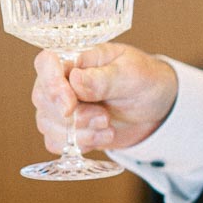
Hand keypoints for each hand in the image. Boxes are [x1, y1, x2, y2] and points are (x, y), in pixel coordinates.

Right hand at [32, 45, 177, 152]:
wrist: (159, 107)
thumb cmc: (145, 80)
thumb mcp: (132, 74)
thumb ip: (103, 79)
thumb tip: (74, 80)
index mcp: (77, 58)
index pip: (46, 64)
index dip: (52, 85)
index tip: (70, 107)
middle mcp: (63, 81)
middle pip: (43, 98)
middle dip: (74, 116)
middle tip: (105, 118)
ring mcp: (62, 106)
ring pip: (47, 124)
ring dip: (80, 132)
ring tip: (108, 125)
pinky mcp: (68, 129)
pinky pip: (56, 142)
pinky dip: (80, 144)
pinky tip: (103, 136)